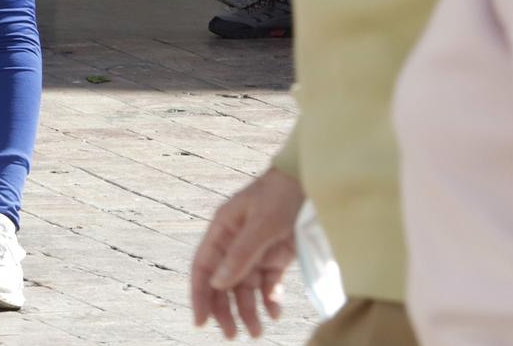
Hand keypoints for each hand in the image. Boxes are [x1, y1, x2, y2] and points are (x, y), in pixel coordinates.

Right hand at [189, 167, 302, 339]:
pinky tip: (275, 313)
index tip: (201, 322)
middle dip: (225, 309)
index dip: (199, 295)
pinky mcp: (276, 257)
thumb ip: (241, 254)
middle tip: (231, 336)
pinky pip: (267, 285)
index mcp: (222, 229)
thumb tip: (217, 284)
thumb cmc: (282, 194)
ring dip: (248, 310)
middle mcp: (234, 242)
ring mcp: (255, 251)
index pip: (203, 267)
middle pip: (222, 283)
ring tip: (257, 332)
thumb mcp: (262, 223)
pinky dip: (269, 300)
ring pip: (245, 288)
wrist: (313, 182)